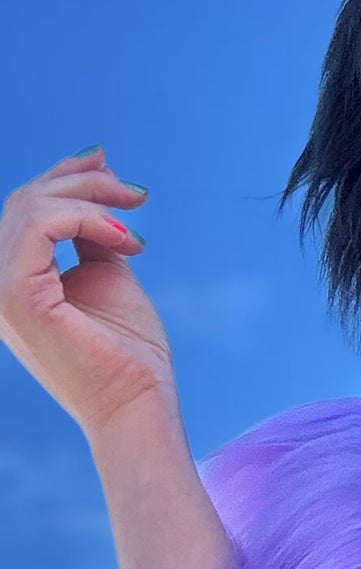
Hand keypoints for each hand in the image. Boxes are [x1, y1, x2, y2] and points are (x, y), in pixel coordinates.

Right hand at [0, 148, 175, 441]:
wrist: (138, 403)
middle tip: (137, 193)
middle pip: (25, 200)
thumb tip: (99, 182)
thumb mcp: (109, 274)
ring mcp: (0, 290)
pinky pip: (40, 225)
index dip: (63, 176)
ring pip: (31, 206)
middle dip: (84, 181)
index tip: (110, 164)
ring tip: (135, 219)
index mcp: (15, 279)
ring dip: (92, 198)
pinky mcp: (17, 296)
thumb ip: (95, 234)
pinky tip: (127, 241)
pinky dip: (88, 218)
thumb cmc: (130, 352)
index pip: (24, 209)